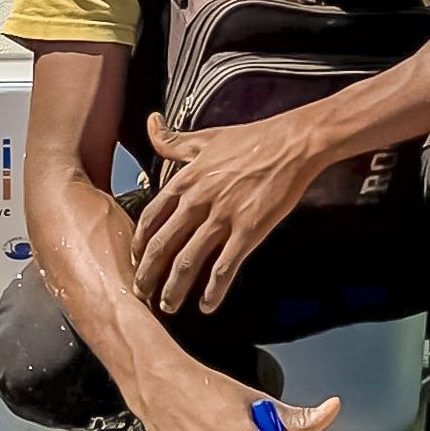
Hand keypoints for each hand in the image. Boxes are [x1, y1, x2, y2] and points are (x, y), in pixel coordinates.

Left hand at [133, 112, 336, 316]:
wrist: (293, 143)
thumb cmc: (252, 139)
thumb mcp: (205, 138)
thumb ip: (173, 140)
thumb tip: (150, 123)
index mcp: (185, 180)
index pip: (150, 219)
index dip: (139, 245)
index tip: (136, 261)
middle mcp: (198, 201)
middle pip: (162, 246)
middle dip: (148, 275)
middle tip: (142, 294)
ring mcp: (223, 217)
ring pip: (188, 262)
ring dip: (174, 289)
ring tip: (168, 307)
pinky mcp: (249, 230)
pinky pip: (225, 267)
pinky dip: (213, 290)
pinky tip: (207, 305)